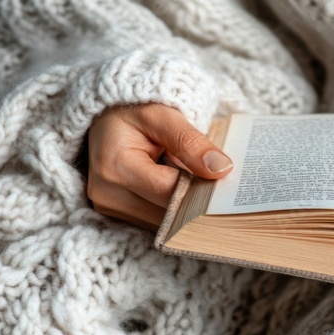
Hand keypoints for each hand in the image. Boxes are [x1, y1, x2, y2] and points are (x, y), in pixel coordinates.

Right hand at [87, 103, 233, 230]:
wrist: (106, 120)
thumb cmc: (133, 111)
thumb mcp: (162, 115)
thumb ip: (190, 141)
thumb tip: (222, 169)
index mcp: (114, 167)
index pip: (169, 191)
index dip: (201, 188)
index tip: (227, 180)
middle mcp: (107, 195)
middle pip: (168, 213)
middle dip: (197, 200)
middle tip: (223, 186)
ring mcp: (110, 209)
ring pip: (165, 222)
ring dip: (187, 208)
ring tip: (203, 186)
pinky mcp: (117, 215)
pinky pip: (156, 220)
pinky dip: (174, 209)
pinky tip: (187, 192)